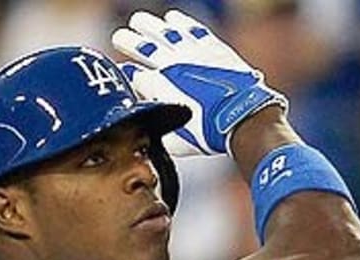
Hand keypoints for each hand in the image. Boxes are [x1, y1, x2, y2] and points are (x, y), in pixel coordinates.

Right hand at [112, 9, 287, 156]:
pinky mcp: (211, 48)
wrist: (241, 116)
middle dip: (128, 42)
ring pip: (165, 33)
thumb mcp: (177, 141)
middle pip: (144, 48)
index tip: (123, 71)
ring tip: (138, 20)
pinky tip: (172, 18)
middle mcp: (172, 66)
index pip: (136, 76)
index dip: (127, 73)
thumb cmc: (209, 134)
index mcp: (159, 88)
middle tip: (118, 37)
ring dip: (149, 26)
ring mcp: (192, 54)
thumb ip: (160, 130)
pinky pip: (192, 30)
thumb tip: (151, 131)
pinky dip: (180, 23)